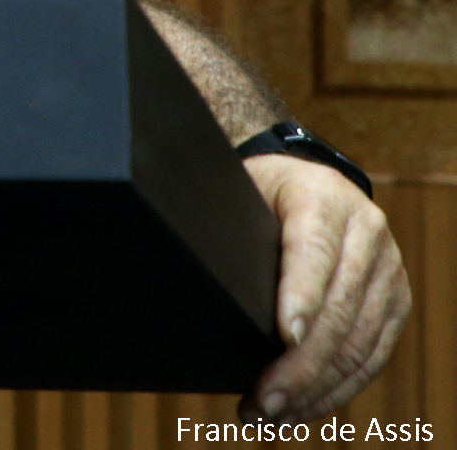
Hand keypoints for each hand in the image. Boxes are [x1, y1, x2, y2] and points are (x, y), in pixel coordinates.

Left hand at [241, 154, 409, 422]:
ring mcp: (388, 273)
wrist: (313, 179)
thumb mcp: (241, 188)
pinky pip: (372, 358)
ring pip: (360, 344)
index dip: (301, 298)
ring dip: (315, 389)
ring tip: (270, 414)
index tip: (282, 337)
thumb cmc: (262, 189)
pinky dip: (336, 390)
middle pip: (340, 311)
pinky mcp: (395, 305)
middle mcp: (367, 235)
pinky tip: (301, 410)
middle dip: (301, 365)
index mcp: (323, 198)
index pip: (315, 253)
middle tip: (261, 400)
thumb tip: (198, 278)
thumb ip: (226, 224)